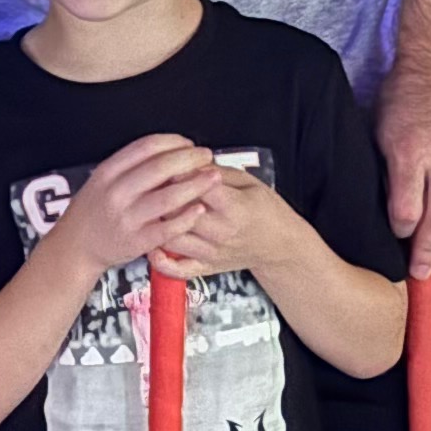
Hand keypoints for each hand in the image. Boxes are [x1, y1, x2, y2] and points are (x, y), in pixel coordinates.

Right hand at [50, 133, 218, 287]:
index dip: (173, 142)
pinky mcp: (136, 241)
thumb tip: (170, 151)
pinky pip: (167, 228)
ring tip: (213, 178)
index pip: (146, 147)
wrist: (76, 246)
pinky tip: (200, 209)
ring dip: (195, 185)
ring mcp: (126, 218)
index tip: (188, 143)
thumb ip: (130, 166)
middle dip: (190, 159)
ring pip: (167, 198)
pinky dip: (186, 218)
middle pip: (160, 168)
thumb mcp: (103, 180)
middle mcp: (116, 193)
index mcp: (108, 172)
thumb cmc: (94, 210)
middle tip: (207, 156)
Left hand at [162, 157, 288, 282]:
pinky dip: (160, 261)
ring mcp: (211, 254)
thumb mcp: (249, 182)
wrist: (279, 245)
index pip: (199, 188)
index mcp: (235, 208)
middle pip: (179, 212)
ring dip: (158, 223)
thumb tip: (188, 161)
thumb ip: (218, 171)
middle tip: (155, 184)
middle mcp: (221, 233)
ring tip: (153, 209)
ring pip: (171, 239)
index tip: (171, 162)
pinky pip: (176, 270)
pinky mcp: (205, 268)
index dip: (181, 173)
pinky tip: (152, 245)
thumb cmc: (264, 208)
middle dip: (164, 196)